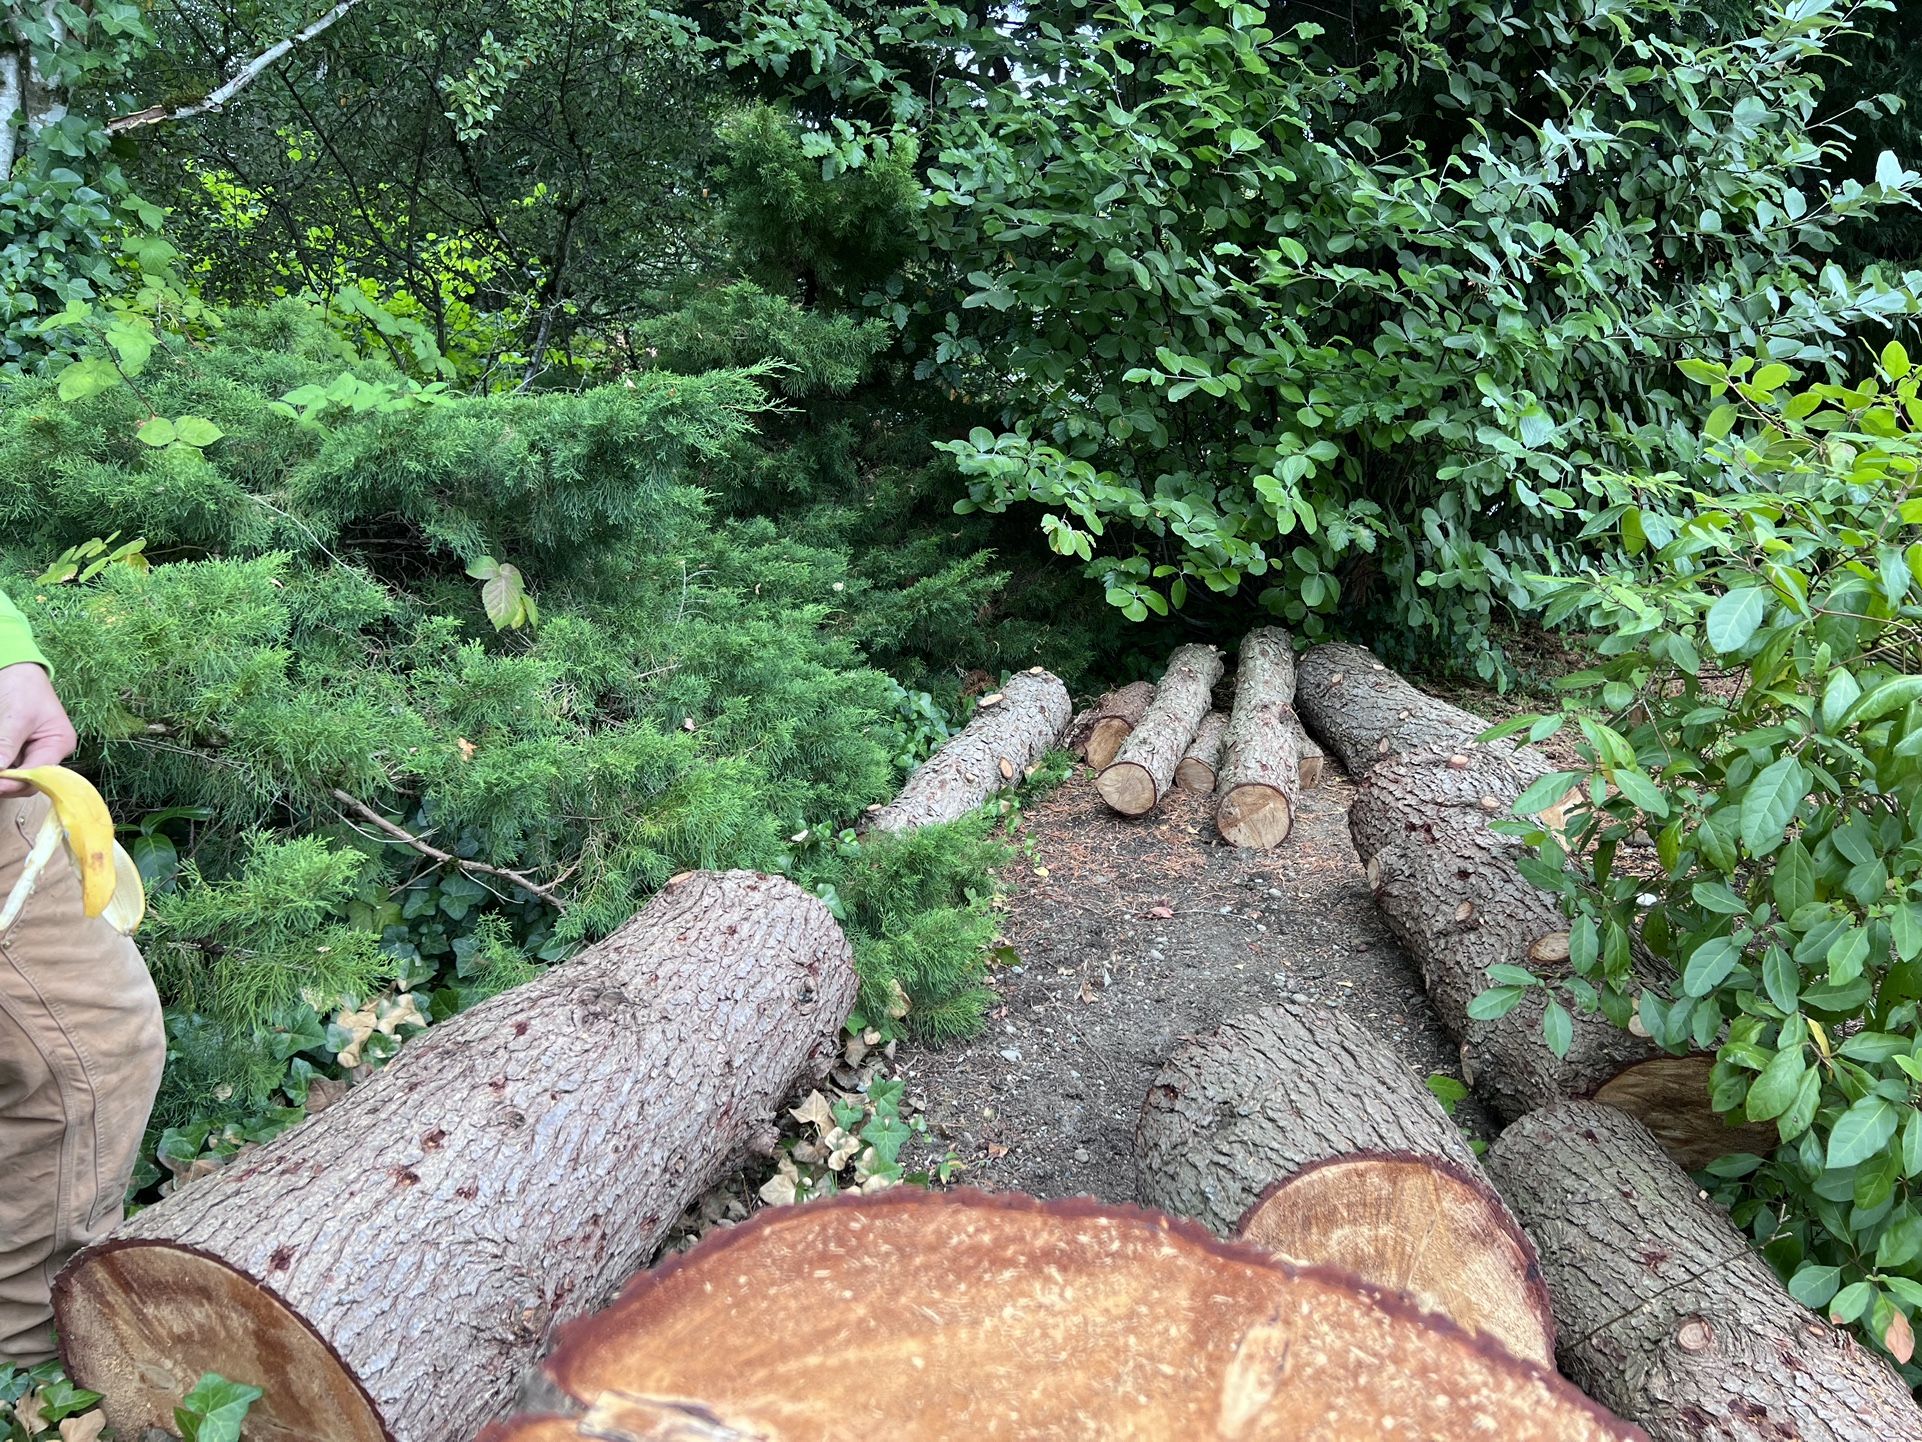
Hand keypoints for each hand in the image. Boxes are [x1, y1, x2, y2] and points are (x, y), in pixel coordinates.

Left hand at [0, 663, 76, 796]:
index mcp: (58, 744)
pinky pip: (6, 766)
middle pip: (28, 782)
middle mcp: (48, 754)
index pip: (40, 774)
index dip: (15, 782)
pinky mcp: (15, 752)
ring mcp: (31, 754)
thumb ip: (6, 744)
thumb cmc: (22, 687)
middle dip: (5, 782)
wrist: (13, 670)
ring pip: (14, 777)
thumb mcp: (16, 715)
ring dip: (1, 775)